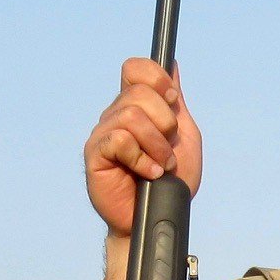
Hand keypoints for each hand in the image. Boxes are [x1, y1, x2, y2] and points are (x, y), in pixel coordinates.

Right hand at [86, 58, 203, 279]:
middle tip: (167, 149)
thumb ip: (176, 103)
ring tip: (160, 166)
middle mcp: (116, 114)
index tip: (173, 101)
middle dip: (165, 123)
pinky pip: (120, 140)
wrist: (158, 215)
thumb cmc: (170, 180)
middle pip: (139, 91)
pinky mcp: (95, 153)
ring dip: (156, 146)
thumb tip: (171, 64)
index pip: (136, 68)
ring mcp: (104, 133)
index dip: (156, 78)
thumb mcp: (184, 136)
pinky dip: (142, 159)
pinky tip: (147, 173)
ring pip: (131, 116)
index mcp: (136, 106)